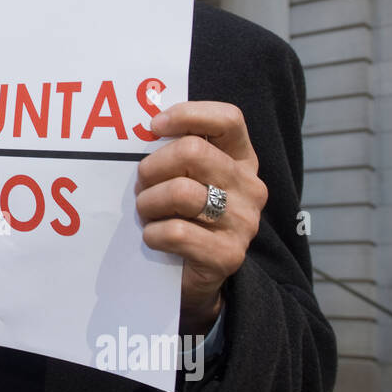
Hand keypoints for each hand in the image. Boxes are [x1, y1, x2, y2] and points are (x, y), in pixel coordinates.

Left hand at [135, 101, 267, 334]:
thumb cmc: (180, 216)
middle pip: (192, 152)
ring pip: (180, 192)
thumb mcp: (182, 177)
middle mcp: (250, 187)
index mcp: (242, 160)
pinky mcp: (229, 255)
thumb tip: (144, 129)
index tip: (153, 127)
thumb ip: (174, 152)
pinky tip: (154, 239)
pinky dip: (153, 234)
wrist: (192, 277)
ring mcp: (244, 222)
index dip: (187, 114)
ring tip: (147, 214)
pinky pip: (176, 232)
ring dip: (148, 204)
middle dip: (152, 168)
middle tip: (141, 186)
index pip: (228, 119)